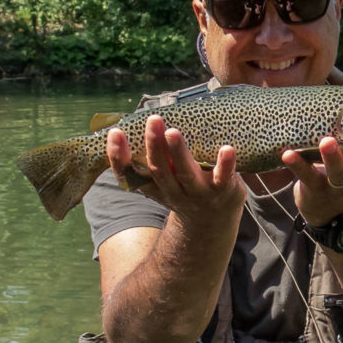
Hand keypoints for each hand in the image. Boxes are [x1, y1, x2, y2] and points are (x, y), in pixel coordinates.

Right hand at [106, 115, 245, 228]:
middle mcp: (173, 191)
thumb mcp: (162, 180)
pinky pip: (223, 177)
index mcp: (153, 186)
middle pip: (160, 170)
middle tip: (152, 120)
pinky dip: (225, 164)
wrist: (211, 223)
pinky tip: (227, 149)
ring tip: (173, 132)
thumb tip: (141, 119)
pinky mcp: (223, 190)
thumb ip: (154, 157)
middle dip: (154, 146)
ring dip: (179, 153)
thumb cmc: (183, 189)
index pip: (130, 173)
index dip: (119, 156)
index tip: (115, 133)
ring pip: (186, 173)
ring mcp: (198, 193)